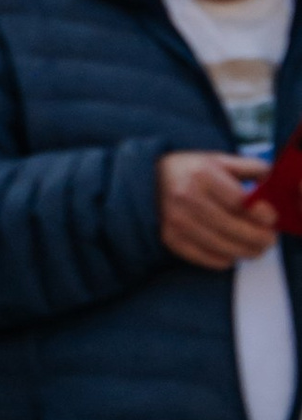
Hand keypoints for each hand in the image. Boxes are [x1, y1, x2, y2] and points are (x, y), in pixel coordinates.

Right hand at [160, 147, 273, 270]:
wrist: (148, 180)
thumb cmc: (189, 170)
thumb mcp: (218, 159)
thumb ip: (248, 167)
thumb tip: (272, 184)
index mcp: (201, 174)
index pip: (239, 202)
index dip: (260, 214)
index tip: (270, 218)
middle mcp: (186, 197)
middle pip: (233, 228)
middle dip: (259, 238)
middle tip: (268, 240)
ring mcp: (176, 220)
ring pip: (223, 247)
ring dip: (246, 251)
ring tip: (255, 249)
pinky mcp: (170, 238)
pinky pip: (206, 258)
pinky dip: (224, 259)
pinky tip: (231, 252)